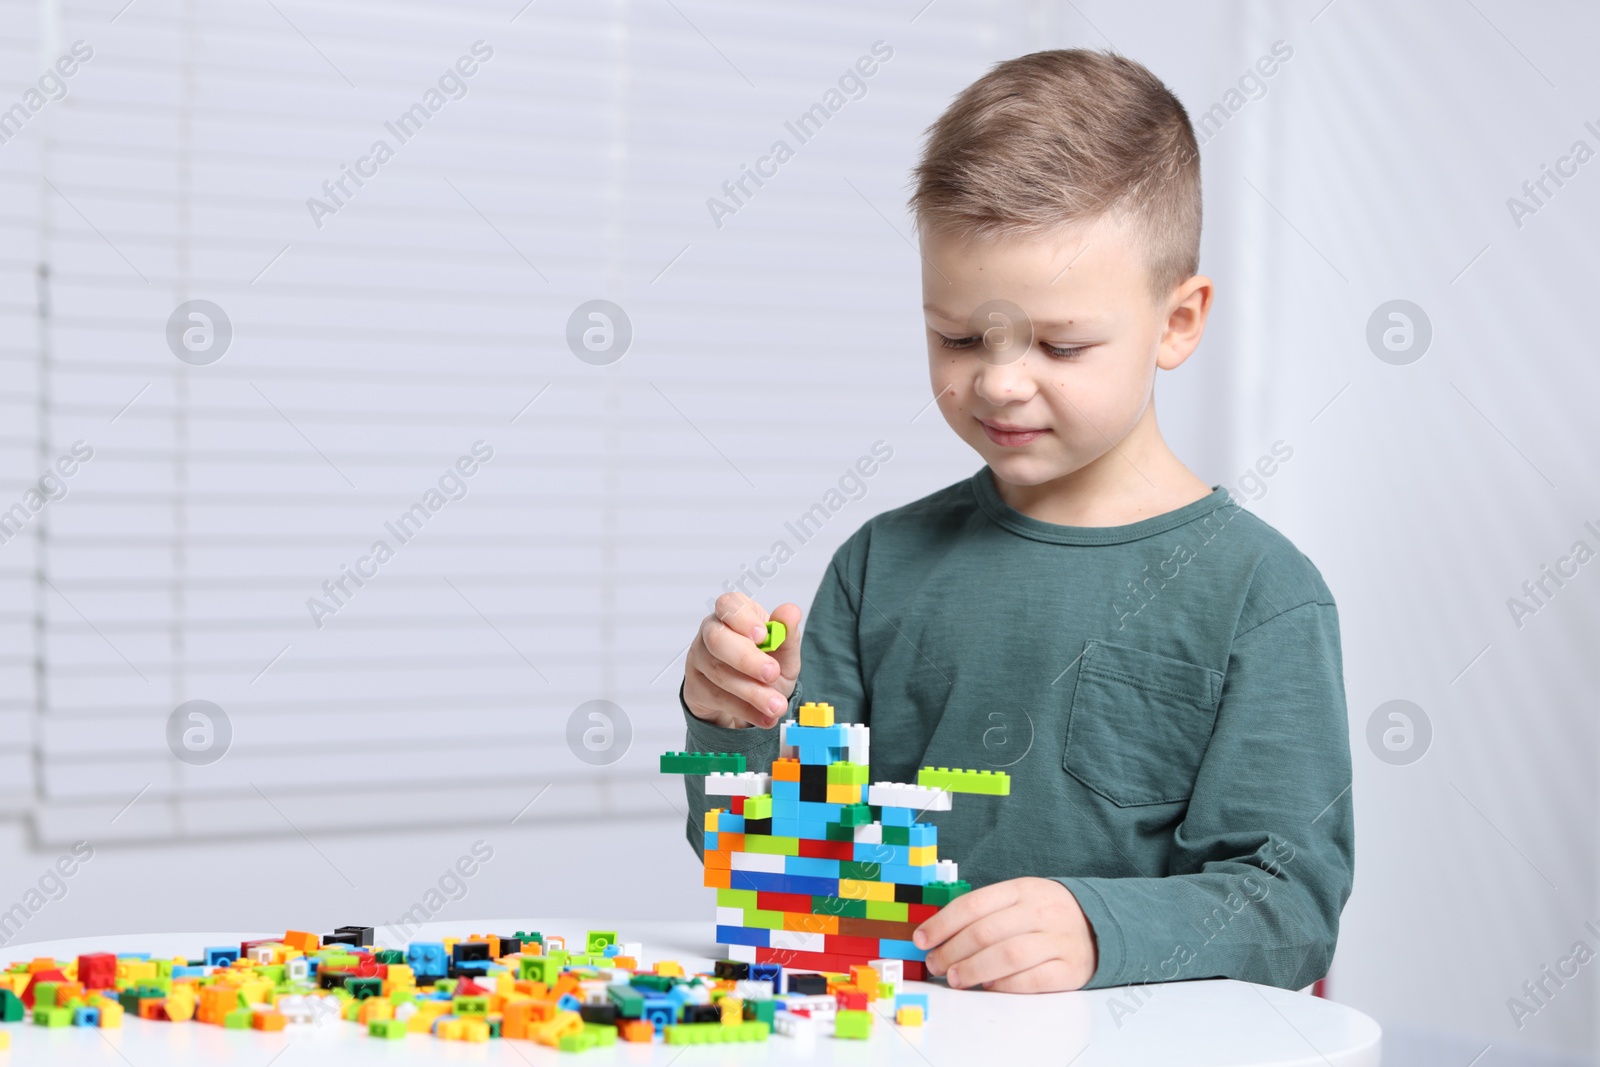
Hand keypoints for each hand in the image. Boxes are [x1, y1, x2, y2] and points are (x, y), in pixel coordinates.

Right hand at [683, 592, 801, 729]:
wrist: (749, 700)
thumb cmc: (765, 666)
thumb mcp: (783, 653)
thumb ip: (787, 634)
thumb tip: (791, 612)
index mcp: (734, 614)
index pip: (729, 605)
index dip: (743, 619)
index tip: (763, 635)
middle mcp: (711, 632)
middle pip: (717, 639)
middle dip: (747, 659)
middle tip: (772, 673)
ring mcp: (699, 659)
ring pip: (719, 673)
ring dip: (752, 692)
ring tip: (776, 705)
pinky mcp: (695, 686)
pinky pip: (718, 698)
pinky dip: (745, 709)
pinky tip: (764, 716)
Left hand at [914, 877, 1097, 991]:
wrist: (1098, 924)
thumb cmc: (1044, 914)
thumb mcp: (1018, 898)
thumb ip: (984, 912)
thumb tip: (938, 934)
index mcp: (1022, 889)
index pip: (973, 904)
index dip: (942, 924)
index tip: (921, 939)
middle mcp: (1040, 912)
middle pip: (986, 932)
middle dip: (952, 951)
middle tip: (935, 964)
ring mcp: (1057, 940)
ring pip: (1008, 956)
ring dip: (974, 970)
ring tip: (955, 979)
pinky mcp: (1071, 969)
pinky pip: (1032, 980)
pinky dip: (1006, 985)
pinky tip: (989, 986)